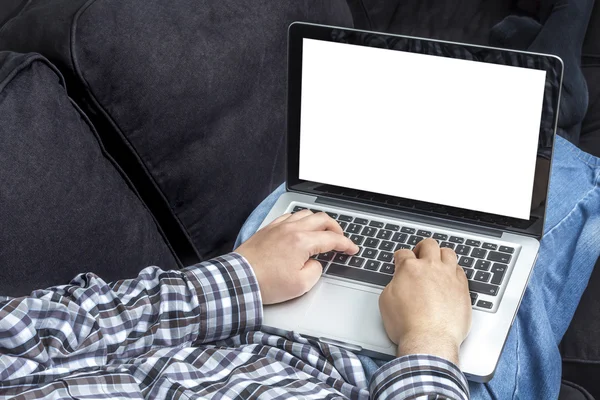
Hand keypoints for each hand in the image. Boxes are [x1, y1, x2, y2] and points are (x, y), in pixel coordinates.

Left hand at [235, 210, 358, 304]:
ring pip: (306, 213)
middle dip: (336, 228)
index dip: (346, 244)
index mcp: (302, 242)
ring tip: (322, 231)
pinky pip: (289, 216)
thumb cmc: (266, 283)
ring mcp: (279, 227)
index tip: (352, 249)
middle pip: (322, 219)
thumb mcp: (301, 285)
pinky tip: (301, 227)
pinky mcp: (268, 229)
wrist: (239, 279)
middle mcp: (292, 229)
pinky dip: (301, 219)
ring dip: (318, 221)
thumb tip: (315, 263)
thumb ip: (316, 271)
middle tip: (340, 238)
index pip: (332, 239)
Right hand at [379, 239, 471, 363]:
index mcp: (409, 269)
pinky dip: (454, 271)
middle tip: (419, 256)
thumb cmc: (407, 325)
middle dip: (421, 248)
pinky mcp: (462, 288)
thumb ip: (394, 283)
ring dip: (441, 255)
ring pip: (448, 253)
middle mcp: (431, 268)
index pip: (403, 253)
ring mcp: (449, 277)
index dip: (399, 257)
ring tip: (437, 263)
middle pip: (428, 245)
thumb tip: (399, 280)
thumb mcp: (386, 301)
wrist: (429, 340)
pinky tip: (449, 278)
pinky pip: (460, 270)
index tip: (400, 261)